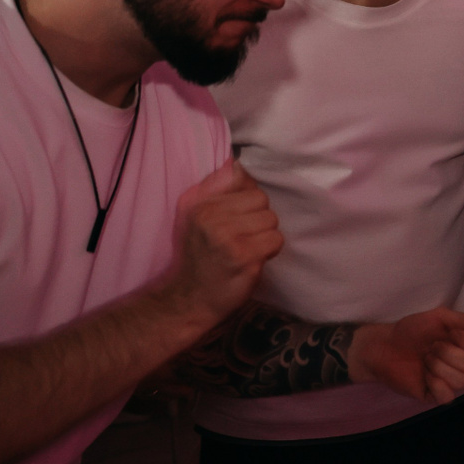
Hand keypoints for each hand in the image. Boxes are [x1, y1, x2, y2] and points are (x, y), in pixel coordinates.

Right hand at [163, 161, 282, 327]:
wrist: (188, 299)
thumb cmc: (198, 256)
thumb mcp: (195, 217)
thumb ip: (216, 189)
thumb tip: (239, 164)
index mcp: (196, 202)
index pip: (239, 177)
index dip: (245, 198)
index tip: (236, 215)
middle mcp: (208, 215)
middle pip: (261, 198)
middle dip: (258, 218)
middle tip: (242, 236)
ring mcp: (226, 235)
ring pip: (271, 218)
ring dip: (265, 235)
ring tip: (246, 248)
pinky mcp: (244, 255)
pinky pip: (276, 239)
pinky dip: (270, 250)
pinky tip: (253, 259)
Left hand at [348, 307, 463, 403]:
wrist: (384, 347)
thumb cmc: (411, 330)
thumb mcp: (439, 317)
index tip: (450, 333)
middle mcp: (462, 363)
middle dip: (449, 353)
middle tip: (432, 347)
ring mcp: (450, 380)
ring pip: (461, 381)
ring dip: (439, 367)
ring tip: (425, 360)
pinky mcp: (436, 395)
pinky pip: (447, 396)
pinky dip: (435, 384)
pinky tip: (424, 376)